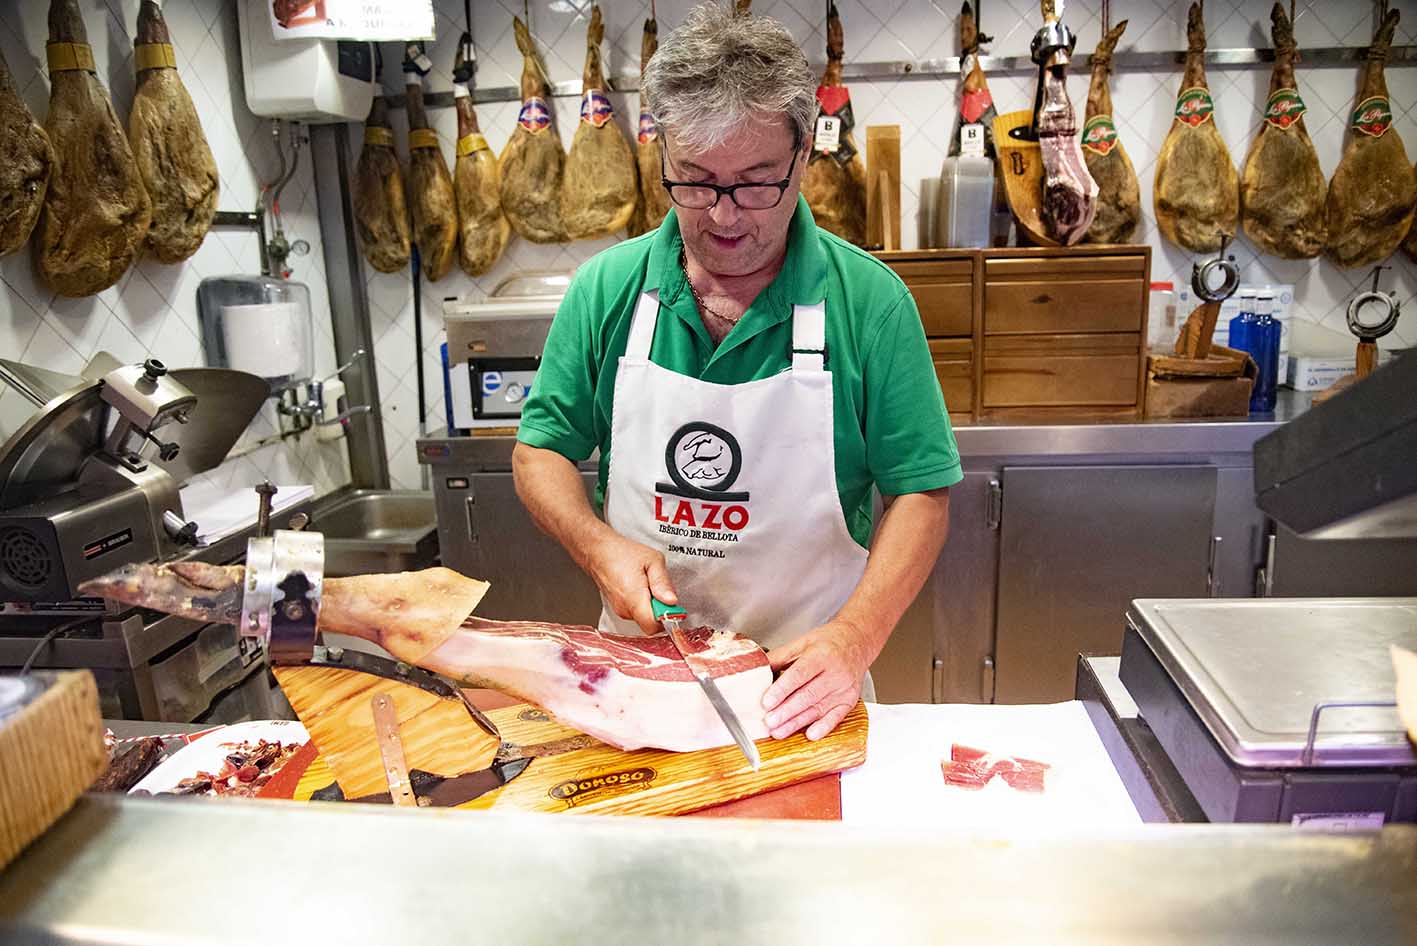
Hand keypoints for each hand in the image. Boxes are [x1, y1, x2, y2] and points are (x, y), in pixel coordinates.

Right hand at [585, 532, 675, 634]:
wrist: (598, 551)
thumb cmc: (622, 553)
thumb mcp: (652, 560)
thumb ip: (663, 582)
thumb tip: (672, 602)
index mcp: (634, 599)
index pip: (653, 626)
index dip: (666, 618)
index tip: (670, 604)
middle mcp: (625, 609)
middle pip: (650, 623)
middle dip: (660, 610)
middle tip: (659, 589)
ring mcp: (620, 611)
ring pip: (644, 618)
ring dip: (651, 605)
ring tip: (648, 584)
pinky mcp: (619, 609)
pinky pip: (637, 612)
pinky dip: (643, 603)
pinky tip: (641, 587)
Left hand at [762, 620, 871, 740]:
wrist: (857, 641)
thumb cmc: (828, 642)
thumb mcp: (802, 642)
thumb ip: (780, 656)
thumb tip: (758, 669)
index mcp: (821, 655)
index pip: (799, 674)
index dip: (782, 690)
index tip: (767, 702)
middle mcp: (835, 672)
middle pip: (808, 695)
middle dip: (786, 711)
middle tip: (769, 721)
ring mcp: (844, 688)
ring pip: (818, 708)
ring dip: (797, 722)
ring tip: (779, 731)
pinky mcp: (850, 700)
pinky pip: (837, 716)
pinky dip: (824, 727)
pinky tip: (811, 734)